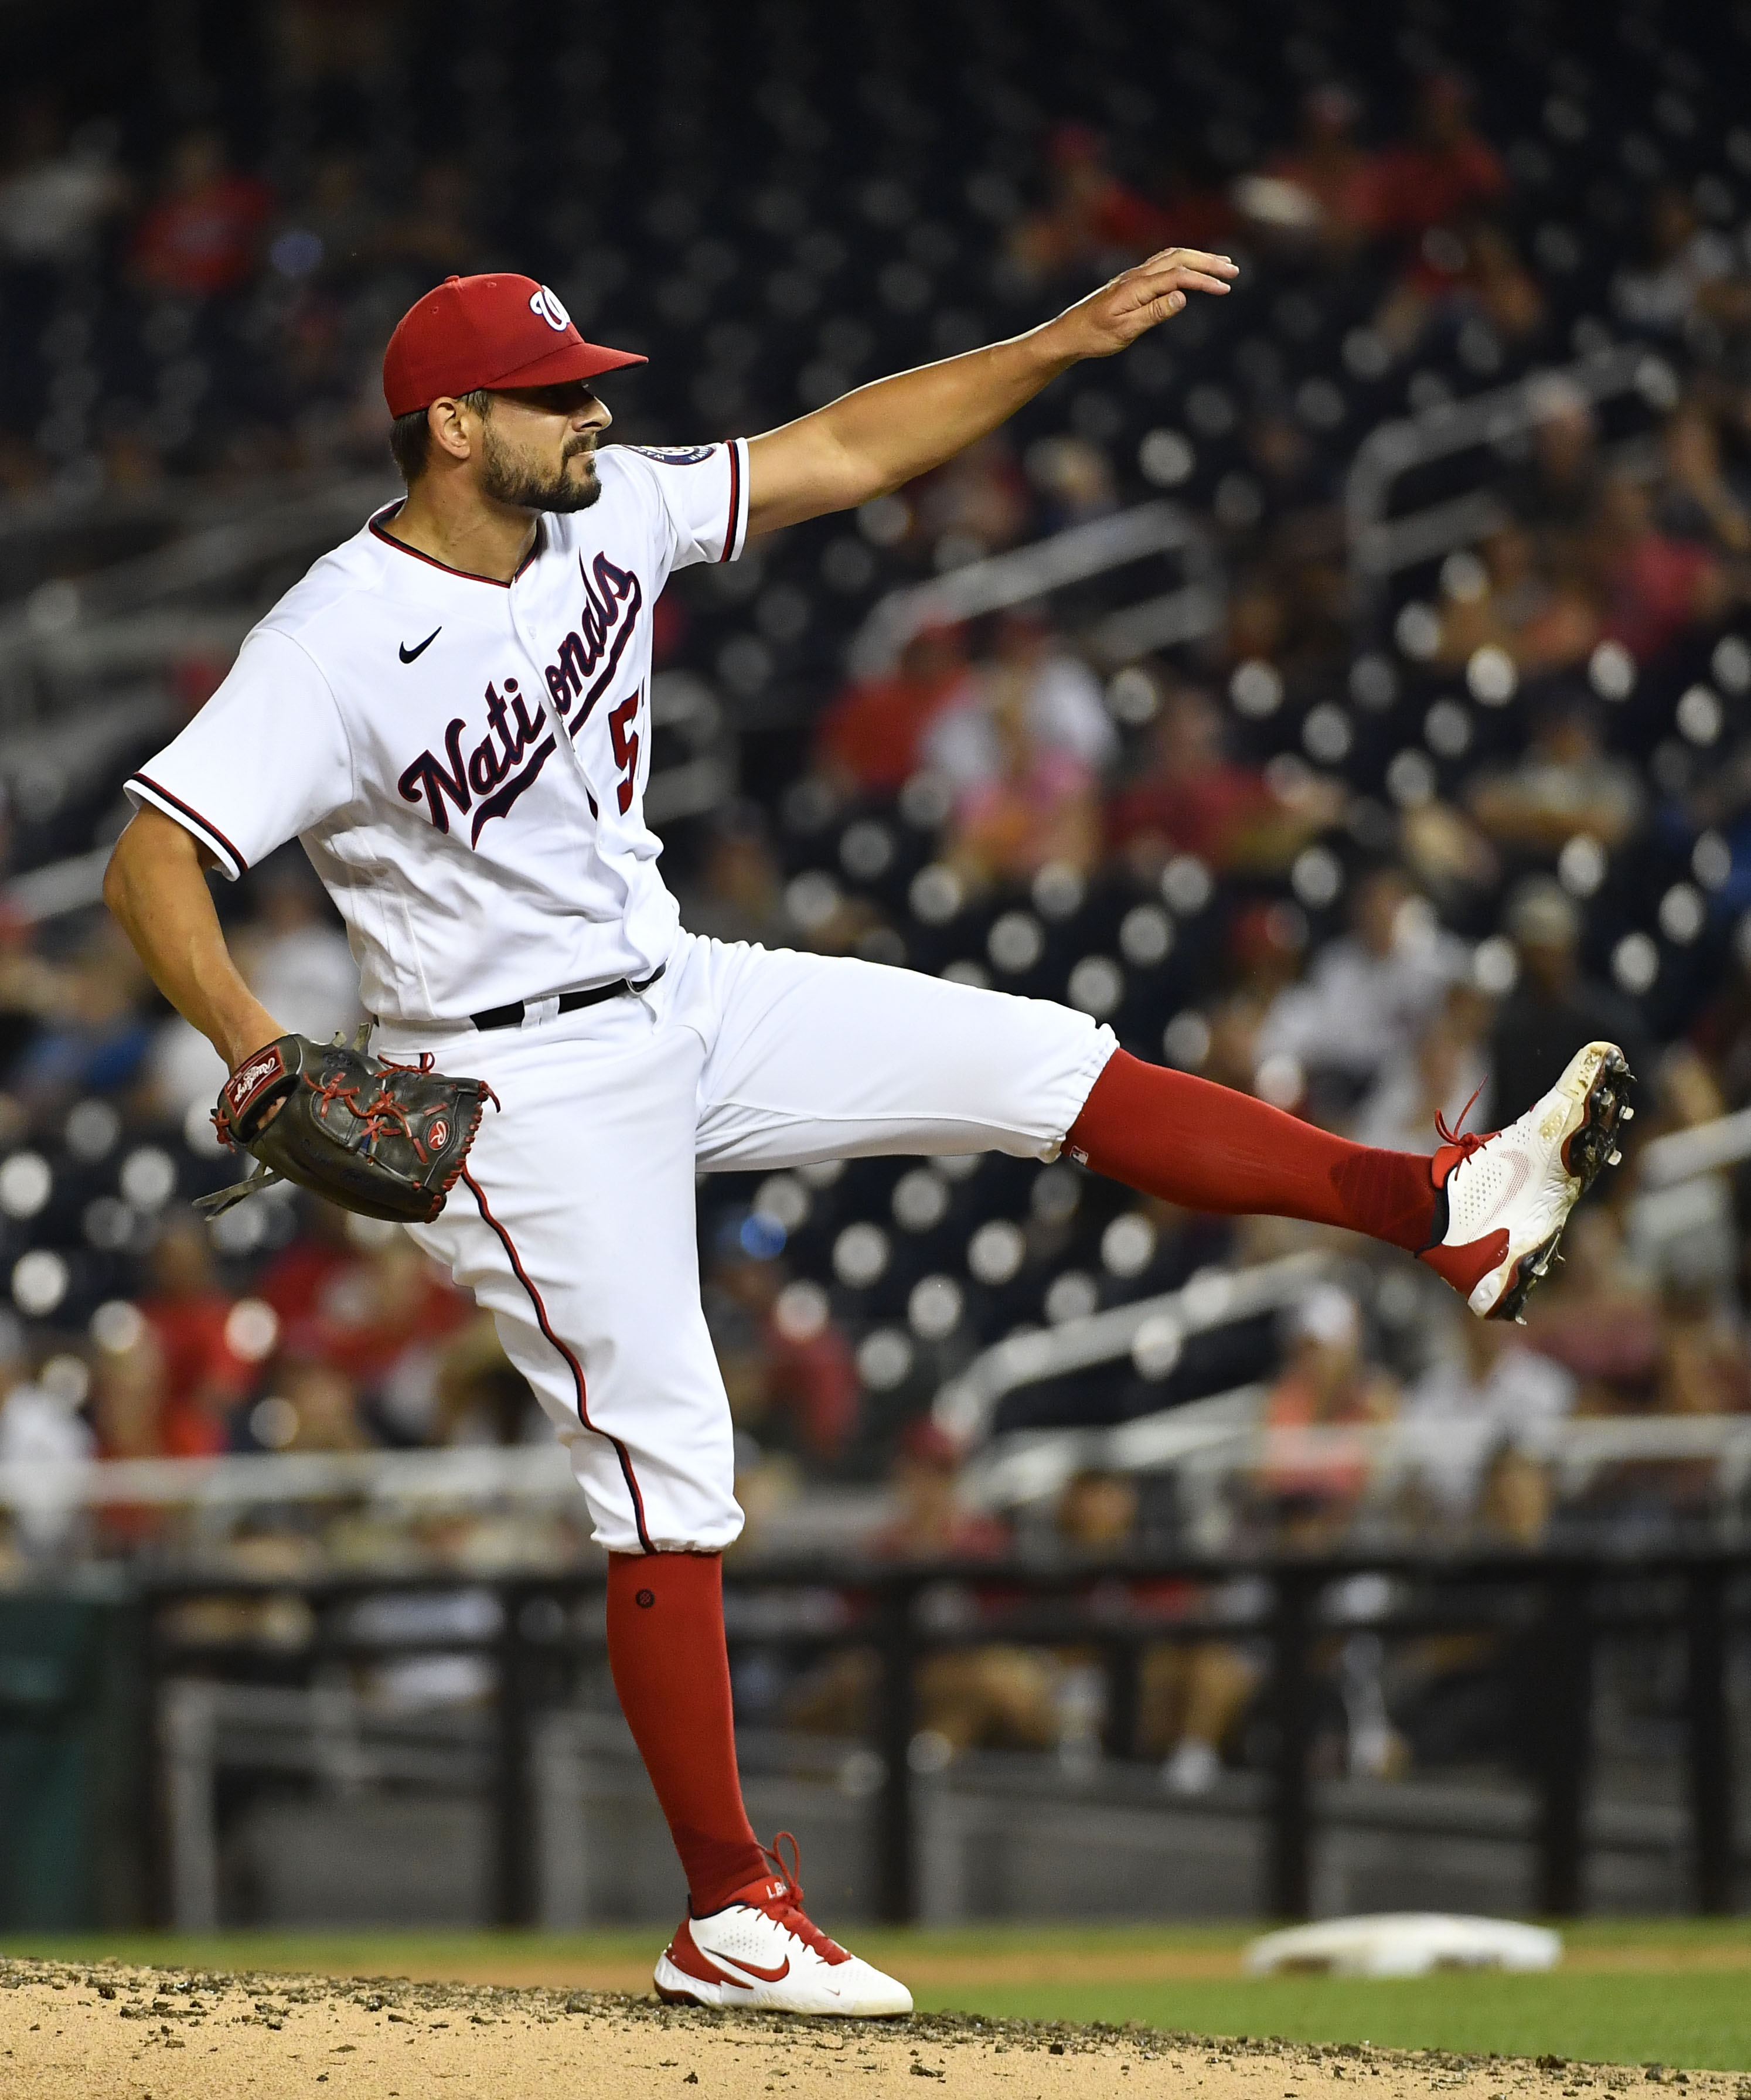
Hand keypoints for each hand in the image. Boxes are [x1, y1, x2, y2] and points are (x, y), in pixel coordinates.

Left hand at [1045, 247, 1237, 360]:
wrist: (1068, 333)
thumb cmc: (1094, 337)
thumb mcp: (1124, 331)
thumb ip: (1154, 313)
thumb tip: (1182, 297)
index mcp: (1136, 287)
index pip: (1178, 277)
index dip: (1203, 280)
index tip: (1225, 288)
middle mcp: (1137, 275)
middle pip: (1179, 258)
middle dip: (1208, 262)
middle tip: (1233, 270)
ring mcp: (1134, 276)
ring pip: (1172, 257)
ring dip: (1198, 258)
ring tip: (1221, 265)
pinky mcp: (1133, 281)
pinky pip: (1163, 262)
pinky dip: (1184, 260)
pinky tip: (1193, 268)